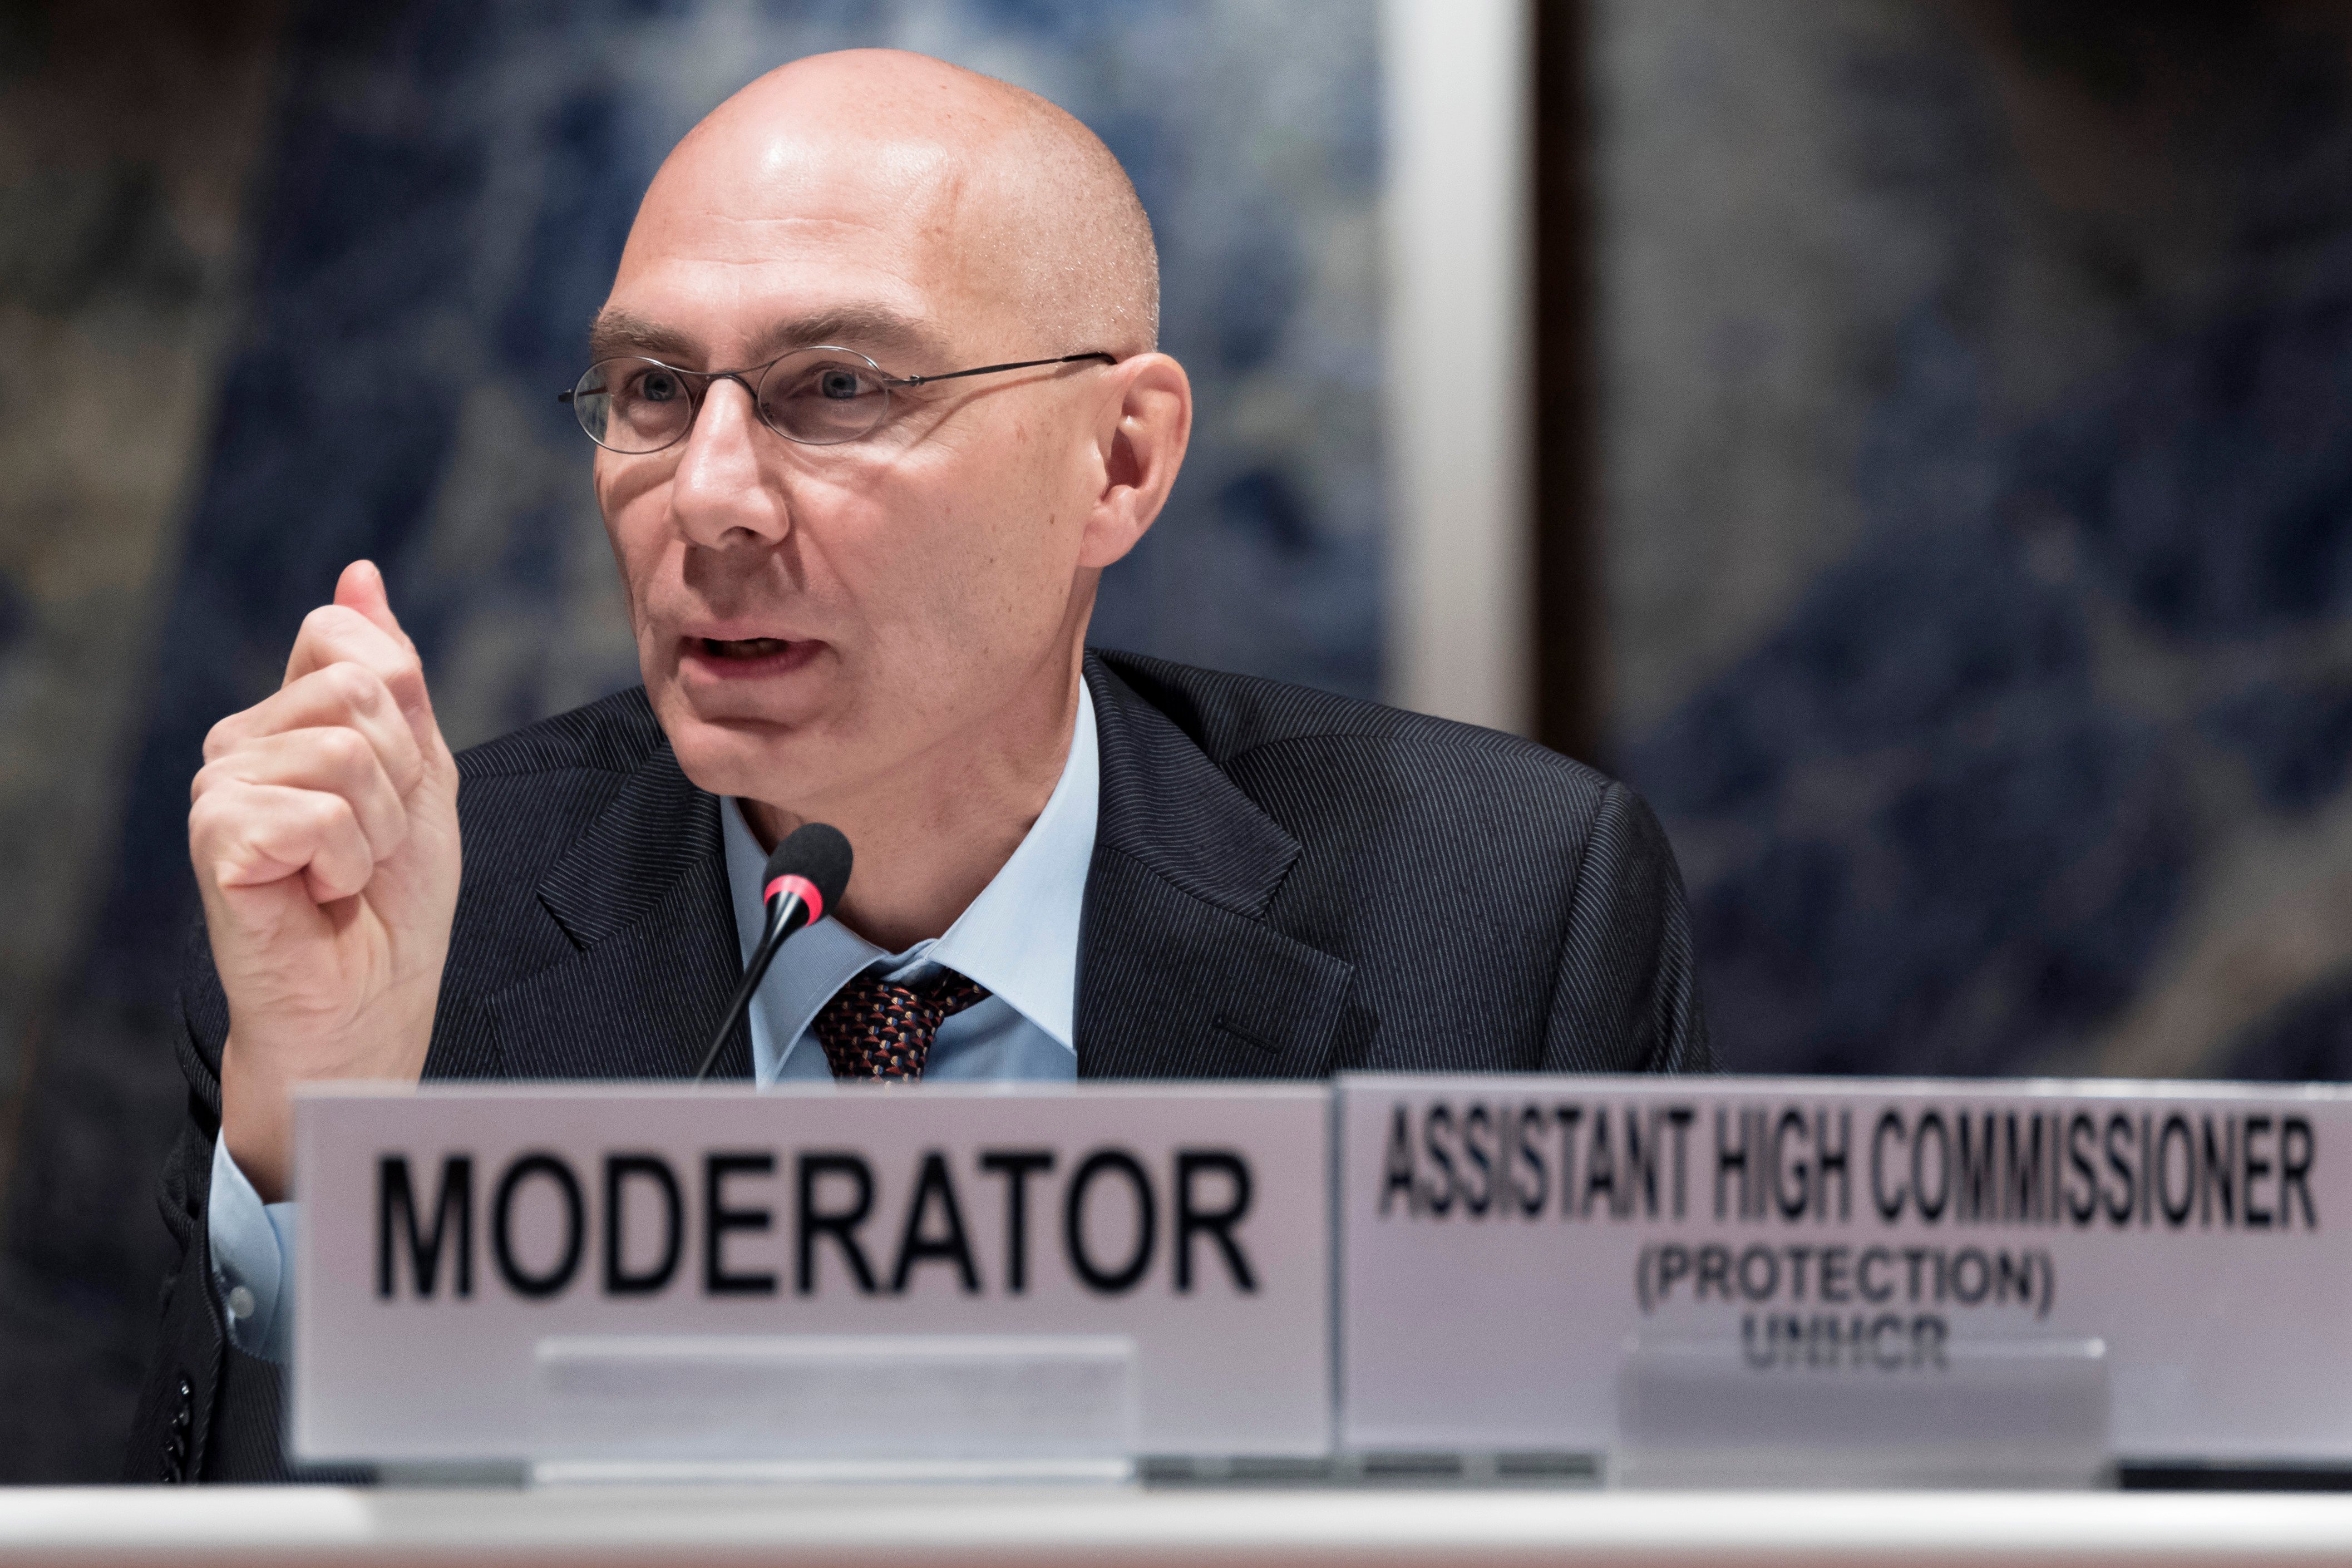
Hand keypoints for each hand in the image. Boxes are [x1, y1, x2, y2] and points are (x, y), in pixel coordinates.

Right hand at [189, 561, 460, 1200]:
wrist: (372, 999)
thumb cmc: (394, 899)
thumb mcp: (421, 772)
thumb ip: (393, 673)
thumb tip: (360, 575)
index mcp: (287, 717)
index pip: (352, 641)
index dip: (406, 717)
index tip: (395, 790)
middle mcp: (240, 740)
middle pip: (360, 690)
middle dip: (401, 776)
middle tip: (373, 844)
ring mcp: (220, 785)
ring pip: (347, 748)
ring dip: (378, 824)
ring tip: (347, 871)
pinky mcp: (217, 834)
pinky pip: (321, 809)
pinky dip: (346, 859)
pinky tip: (319, 892)